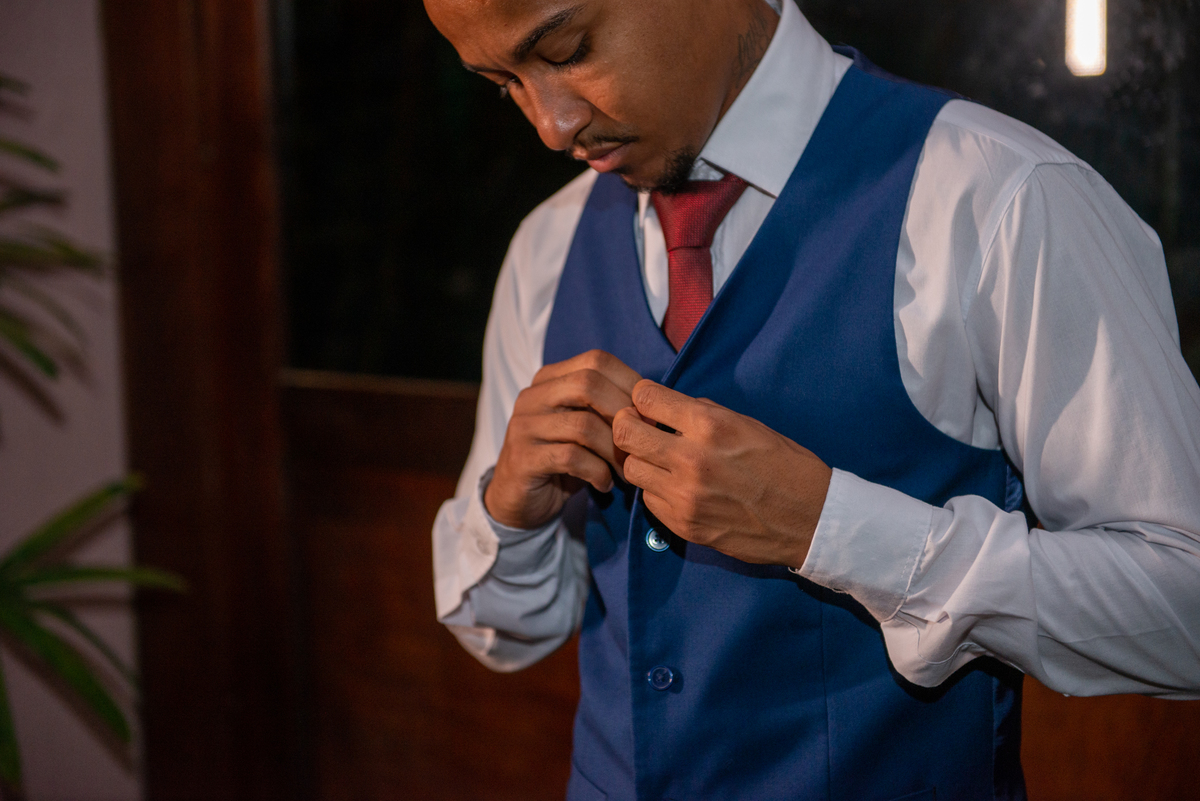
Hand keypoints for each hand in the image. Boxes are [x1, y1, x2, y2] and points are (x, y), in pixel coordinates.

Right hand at [485, 350, 640, 529]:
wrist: (519, 500)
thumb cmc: (563, 459)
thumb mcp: (585, 427)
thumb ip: (608, 409)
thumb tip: (655, 406)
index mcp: (549, 380)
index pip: (596, 361)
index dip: (630, 383)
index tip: (650, 415)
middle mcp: (532, 396)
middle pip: (587, 385)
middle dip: (623, 413)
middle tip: (643, 442)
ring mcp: (524, 426)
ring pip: (582, 425)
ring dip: (614, 451)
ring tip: (627, 471)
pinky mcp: (523, 458)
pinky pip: (570, 457)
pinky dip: (597, 472)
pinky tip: (605, 484)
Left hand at [612, 379, 831, 566]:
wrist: (810, 520)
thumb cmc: (785, 466)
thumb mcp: (748, 424)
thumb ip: (702, 414)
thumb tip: (667, 408)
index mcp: (710, 425)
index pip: (645, 397)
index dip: (643, 397)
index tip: (648, 403)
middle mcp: (691, 459)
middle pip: (625, 433)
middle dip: (628, 426)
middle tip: (641, 429)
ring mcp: (684, 495)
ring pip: (631, 468)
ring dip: (642, 460)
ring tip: (662, 461)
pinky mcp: (683, 524)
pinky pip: (648, 500)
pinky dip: (657, 491)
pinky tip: (677, 488)